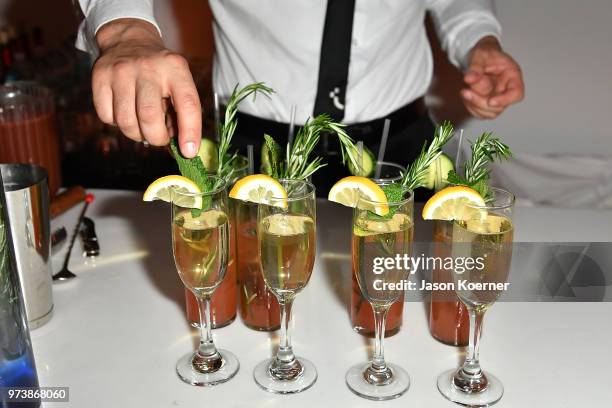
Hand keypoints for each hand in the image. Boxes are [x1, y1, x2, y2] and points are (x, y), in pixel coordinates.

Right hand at [92, 19, 200, 156]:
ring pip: (126, 121)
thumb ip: (182, 113)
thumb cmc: (159, 72)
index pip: (188, 104)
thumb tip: (183, 148)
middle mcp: (148, 67)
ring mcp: (121, 71)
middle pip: (150, 116)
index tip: (188, 151)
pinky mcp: (100, 77)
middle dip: (157, 138)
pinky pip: (107, 117)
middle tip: (160, 137)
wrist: (128, 40)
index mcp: (175, 69)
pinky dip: (117, 124)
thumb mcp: (178, 83)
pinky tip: (125, 111)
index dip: (190, 131)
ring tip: (143, 125)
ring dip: (137, 134)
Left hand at [461, 36, 523, 119]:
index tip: (491, 101)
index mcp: (512, 75)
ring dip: (474, 105)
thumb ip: (475, 67)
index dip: (506, 100)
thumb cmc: (485, 53)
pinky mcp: (487, 102)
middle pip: (499, 107)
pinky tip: (466, 95)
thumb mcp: (480, 54)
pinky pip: (480, 112)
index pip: (517, 93)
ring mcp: (497, 97)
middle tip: (466, 91)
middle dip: (480, 102)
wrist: (479, 56)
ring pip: (489, 112)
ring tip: (465, 91)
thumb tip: (469, 79)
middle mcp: (507, 89)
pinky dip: (470, 106)